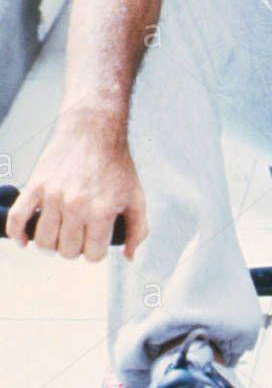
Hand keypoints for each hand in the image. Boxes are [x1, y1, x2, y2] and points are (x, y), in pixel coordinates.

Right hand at [6, 110, 147, 261]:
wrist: (94, 130)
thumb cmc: (116, 163)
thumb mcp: (136, 196)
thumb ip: (138, 229)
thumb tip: (128, 257)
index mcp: (102, 210)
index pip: (92, 255)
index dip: (95, 251)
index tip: (95, 240)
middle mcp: (76, 205)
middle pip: (67, 251)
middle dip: (75, 248)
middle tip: (79, 234)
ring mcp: (53, 195)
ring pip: (43, 241)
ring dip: (52, 244)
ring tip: (60, 234)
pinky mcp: (36, 185)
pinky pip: (17, 218)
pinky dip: (18, 234)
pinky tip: (25, 240)